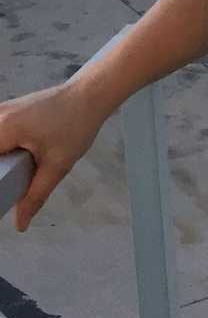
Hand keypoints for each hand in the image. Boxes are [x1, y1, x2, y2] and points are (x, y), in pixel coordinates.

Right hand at [0, 82, 109, 232]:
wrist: (90, 95)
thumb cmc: (76, 123)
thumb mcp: (57, 165)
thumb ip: (35, 196)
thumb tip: (20, 223)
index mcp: (3, 129)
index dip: (0, 180)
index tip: (8, 189)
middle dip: (3, 173)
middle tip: (26, 174)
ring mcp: (1, 113)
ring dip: (5, 163)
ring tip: (28, 166)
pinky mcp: (7, 113)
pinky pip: (0, 137)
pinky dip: (5, 151)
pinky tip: (21, 159)